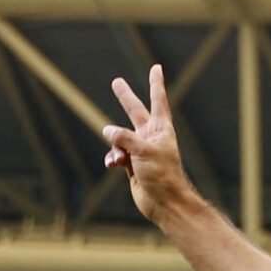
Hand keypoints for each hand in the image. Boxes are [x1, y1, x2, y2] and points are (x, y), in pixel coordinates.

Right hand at [103, 67, 196, 225]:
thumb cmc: (162, 175)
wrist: (164, 203)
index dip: (156, 84)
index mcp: (161, 129)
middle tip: (116, 82)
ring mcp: (140, 150)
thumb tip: (107, 130)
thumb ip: (124, 137)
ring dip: (115, 146)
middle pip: (135, 112)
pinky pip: (116, 155)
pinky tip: (113, 165)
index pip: (158, 100)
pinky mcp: (131, 165)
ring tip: (120, 159)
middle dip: (125, 97)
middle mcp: (150, 137)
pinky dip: (112, 158)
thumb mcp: (143, 151)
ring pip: (119, 138)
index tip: (156, 68)